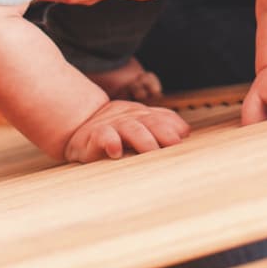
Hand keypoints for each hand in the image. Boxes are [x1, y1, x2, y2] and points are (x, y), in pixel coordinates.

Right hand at [62, 100, 190, 162]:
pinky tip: (116, 151)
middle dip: (163, 131)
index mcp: (142, 116)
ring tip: (151, 149)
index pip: (161, 118)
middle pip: (149, 122)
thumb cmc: (117, 127)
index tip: (184, 136)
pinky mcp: (94, 136)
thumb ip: (162, 123)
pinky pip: (103, 137)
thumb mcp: (139, 123)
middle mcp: (129, 119)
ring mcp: (112, 126)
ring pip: (129, 128)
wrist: (81, 122)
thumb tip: (186, 130)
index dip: (172, 126)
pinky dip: (109, 142)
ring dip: (142, 138)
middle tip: (174, 144)